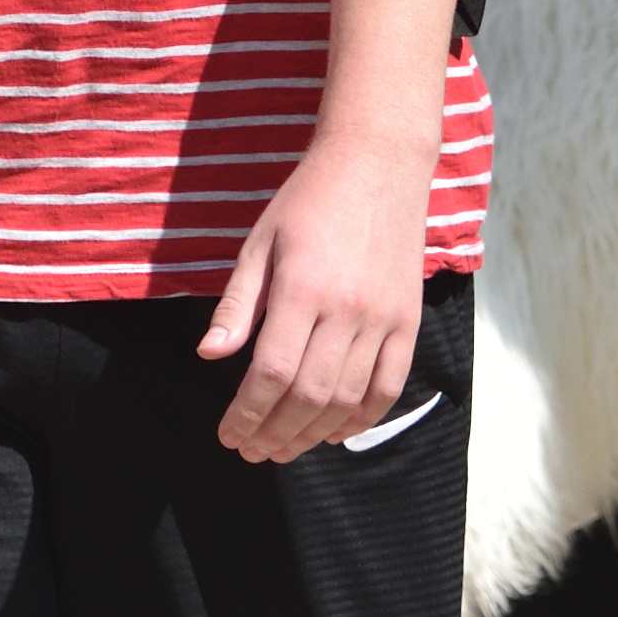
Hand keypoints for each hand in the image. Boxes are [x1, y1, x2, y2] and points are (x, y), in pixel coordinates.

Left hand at [200, 140, 433, 461]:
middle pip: (308, 395)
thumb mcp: (260, 242)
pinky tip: (335, 433)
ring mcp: (383, 317)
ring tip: (285, 448)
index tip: (229, 434)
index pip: (270, 373)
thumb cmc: (308, 201)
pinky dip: (363, 420)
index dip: (247, 414)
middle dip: (275, 434)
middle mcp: (346, 309)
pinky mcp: (409, 321)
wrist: (378, 164)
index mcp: (302, 288)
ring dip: (313, 434)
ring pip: (347, 399)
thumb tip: (209, 355)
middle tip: (253, 452)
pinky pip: (389, 387)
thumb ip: (238, 303)